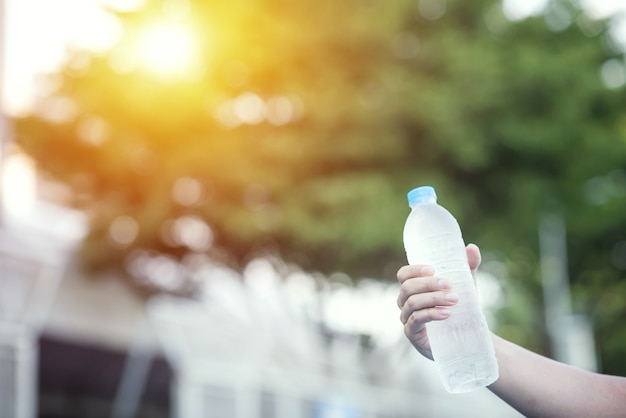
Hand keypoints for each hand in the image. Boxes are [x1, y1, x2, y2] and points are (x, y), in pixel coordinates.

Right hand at [396, 243, 481, 359]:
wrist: (468, 337)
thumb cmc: (462, 308)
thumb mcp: (466, 285)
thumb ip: (468, 266)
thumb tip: (471, 247)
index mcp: (414, 288)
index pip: (404, 275)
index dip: (414, 270)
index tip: (432, 269)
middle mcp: (406, 302)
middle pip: (408, 288)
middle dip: (428, 284)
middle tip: (449, 285)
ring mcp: (407, 318)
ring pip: (412, 303)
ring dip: (433, 299)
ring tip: (454, 300)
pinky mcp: (412, 334)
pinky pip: (416, 320)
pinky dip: (431, 314)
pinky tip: (447, 313)